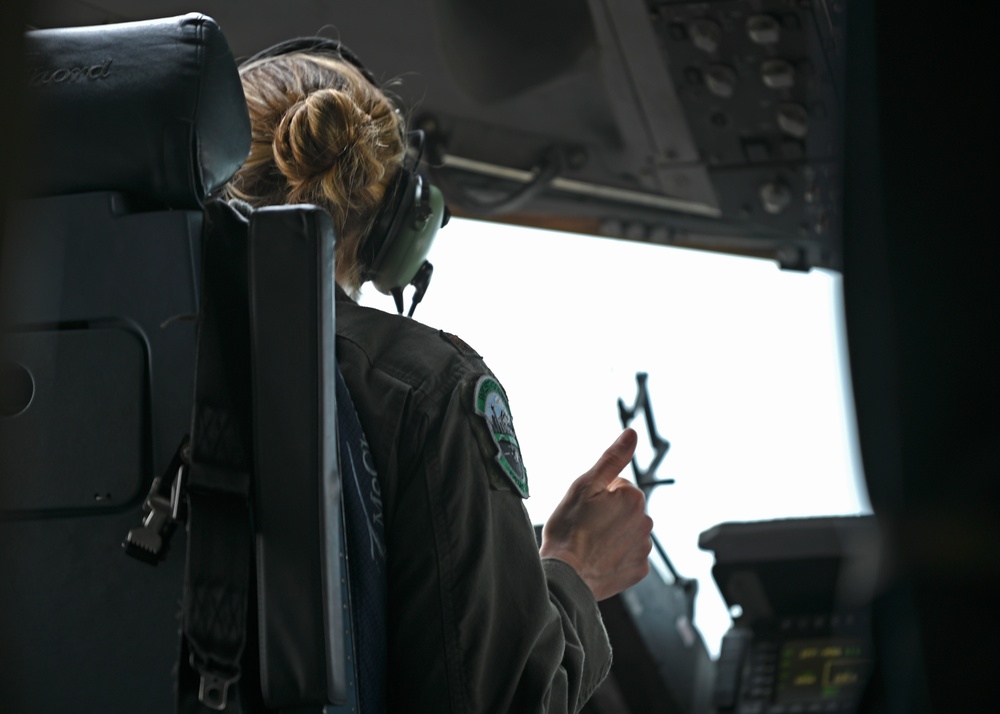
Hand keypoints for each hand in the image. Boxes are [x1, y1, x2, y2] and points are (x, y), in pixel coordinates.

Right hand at [539, 428, 653, 600]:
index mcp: (633, 497)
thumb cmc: (570, 530)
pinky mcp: (639, 569)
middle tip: (586, 526)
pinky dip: (616, 555)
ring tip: (590, 543)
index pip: (617, 485)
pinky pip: (629, 554)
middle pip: (625, 508)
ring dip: (613, 533)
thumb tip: (631, 434)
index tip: (585, 508)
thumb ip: (612, 458)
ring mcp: (644, 547)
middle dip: (608, 513)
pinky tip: (599, 558)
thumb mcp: (585, 485)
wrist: (566, 576)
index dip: (598, 495)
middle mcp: (646, 521)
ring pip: (627, 531)